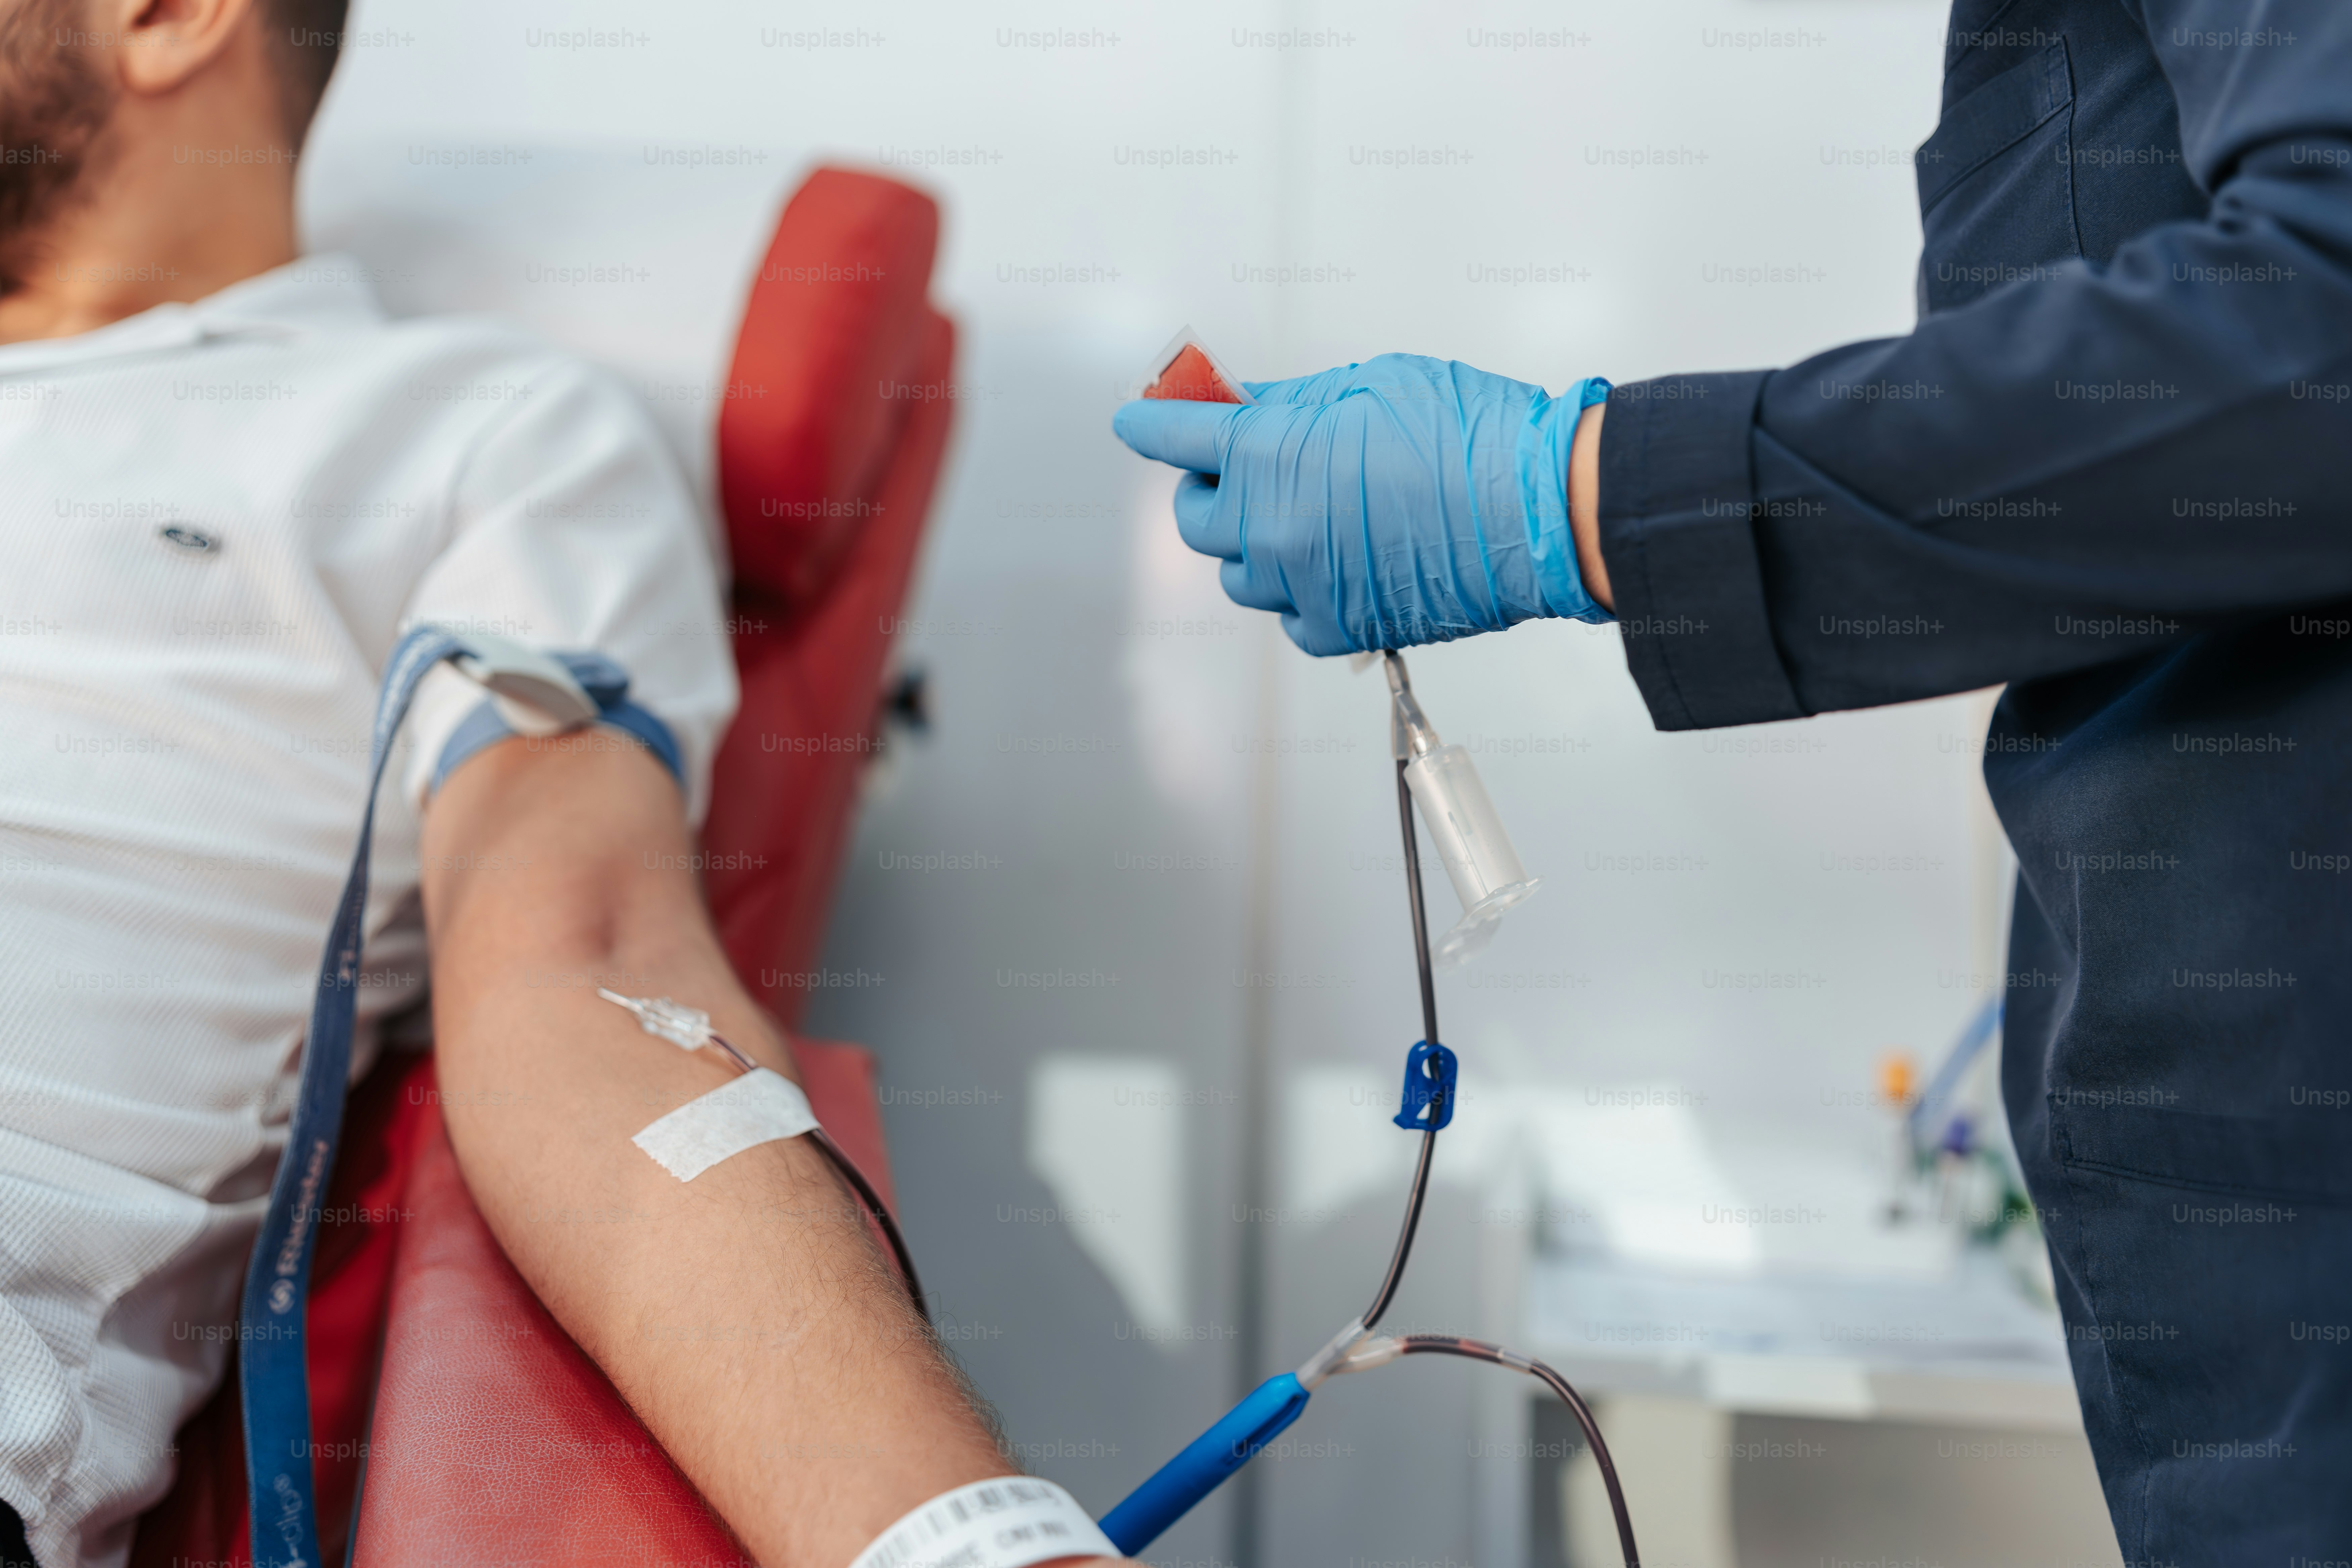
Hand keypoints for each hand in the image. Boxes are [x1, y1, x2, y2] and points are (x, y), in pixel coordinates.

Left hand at [1112, 354, 1609, 654]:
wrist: (1539, 508)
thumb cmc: (1466, 431)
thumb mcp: (1370, 384)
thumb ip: (1293, 400)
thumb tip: (1246, 400)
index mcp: (1268, 453)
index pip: (1174, 436)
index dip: (1150, 423)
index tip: (1136, 419)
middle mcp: (1269, 526)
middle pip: (1194, 519)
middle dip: (1210, 489)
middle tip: (1243, 470)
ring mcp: (1302, 584)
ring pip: (1238, 573)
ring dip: (1254, 545)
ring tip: (1304, 518)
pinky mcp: (1340, 626)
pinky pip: (1290, 618)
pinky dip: (1299, 593)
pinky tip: (1335, 564)